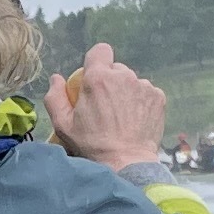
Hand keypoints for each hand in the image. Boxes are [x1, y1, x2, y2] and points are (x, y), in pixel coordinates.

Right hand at [43, 42, 167, 168]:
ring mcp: (144, 86)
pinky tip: (135, 119)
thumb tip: (56, 78)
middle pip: (116, 69)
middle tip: (106, 106)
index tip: (94, 77)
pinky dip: (141, 102)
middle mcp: (123, 76)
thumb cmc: (92, 145)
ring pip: (132, 81)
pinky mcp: (158, 97)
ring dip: (126, 92)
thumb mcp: (63, 125)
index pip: (100, 50)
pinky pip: (146, 92)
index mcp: (98, 78)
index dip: (96, 61)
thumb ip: (55, 97)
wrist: (127, 163)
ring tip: (122, 116)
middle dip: (110, 82)